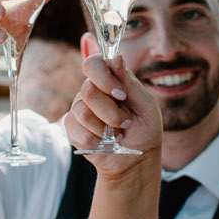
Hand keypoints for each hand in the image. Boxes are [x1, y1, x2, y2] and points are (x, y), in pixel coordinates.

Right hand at [64, 47, 160, 176]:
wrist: (135, 160)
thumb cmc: (144, 129)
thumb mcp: (146, 105)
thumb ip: (129, 83)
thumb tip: (116, 57)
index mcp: (110, 79)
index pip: (93, 63)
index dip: (104, 77)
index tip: (120, 95)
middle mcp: (92, 90)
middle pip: (88, 91)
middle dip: (111, 112)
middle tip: (126, 121)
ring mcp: (79, 108)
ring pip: (83, 113)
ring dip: (106, 128)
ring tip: (117, 133)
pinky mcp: (72, 128)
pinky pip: (77, 131)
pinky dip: (96, 140)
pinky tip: (104, 142)